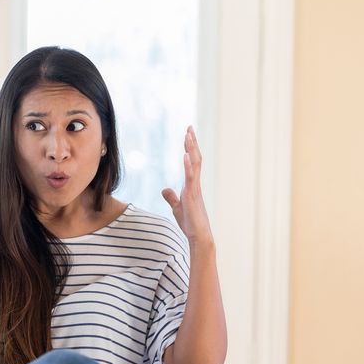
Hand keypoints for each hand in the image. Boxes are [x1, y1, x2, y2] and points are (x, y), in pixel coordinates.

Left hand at [161, 126, 213, 247]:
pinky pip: (191, 177)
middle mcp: (195, 184)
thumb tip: (165, 189)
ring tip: (188, 135)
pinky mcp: (192, 196)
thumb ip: (172, 197)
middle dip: (192, 143)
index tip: (187, 134)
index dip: (189, 148)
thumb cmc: (190, 223)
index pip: (192, 162)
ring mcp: (195, 189)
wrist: (198, 236)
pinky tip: (185, 155)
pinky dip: (188, 165)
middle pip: (195, 158)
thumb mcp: (177, 208)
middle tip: (189, 127)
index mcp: (192, 185)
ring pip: (195, 164)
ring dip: (191, 149)